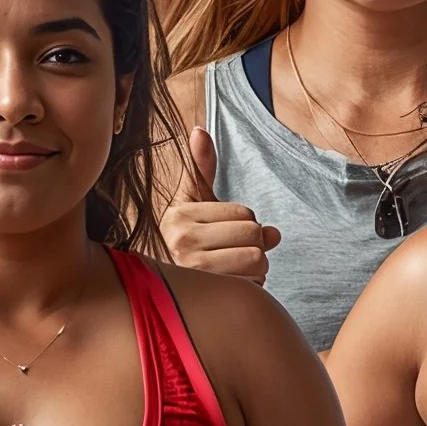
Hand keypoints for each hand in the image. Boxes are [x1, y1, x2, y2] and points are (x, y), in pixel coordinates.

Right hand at [160, 126, 279, 283]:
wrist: (169, 294)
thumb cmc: (188, 243)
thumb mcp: (192, 204)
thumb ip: (200, 168)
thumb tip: (199, 130)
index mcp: (179, 215)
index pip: (245, 213)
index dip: (245, 225)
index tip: (224, 236)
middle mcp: (181, 241)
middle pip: (253, 234)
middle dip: (252, 247)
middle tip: (231, 256)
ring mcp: (194, 271)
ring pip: (257, 259)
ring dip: (254, 270)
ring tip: (231, 272)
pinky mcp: (209, 296)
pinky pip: (254, 284)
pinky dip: (251, 288)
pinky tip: (231, 288)